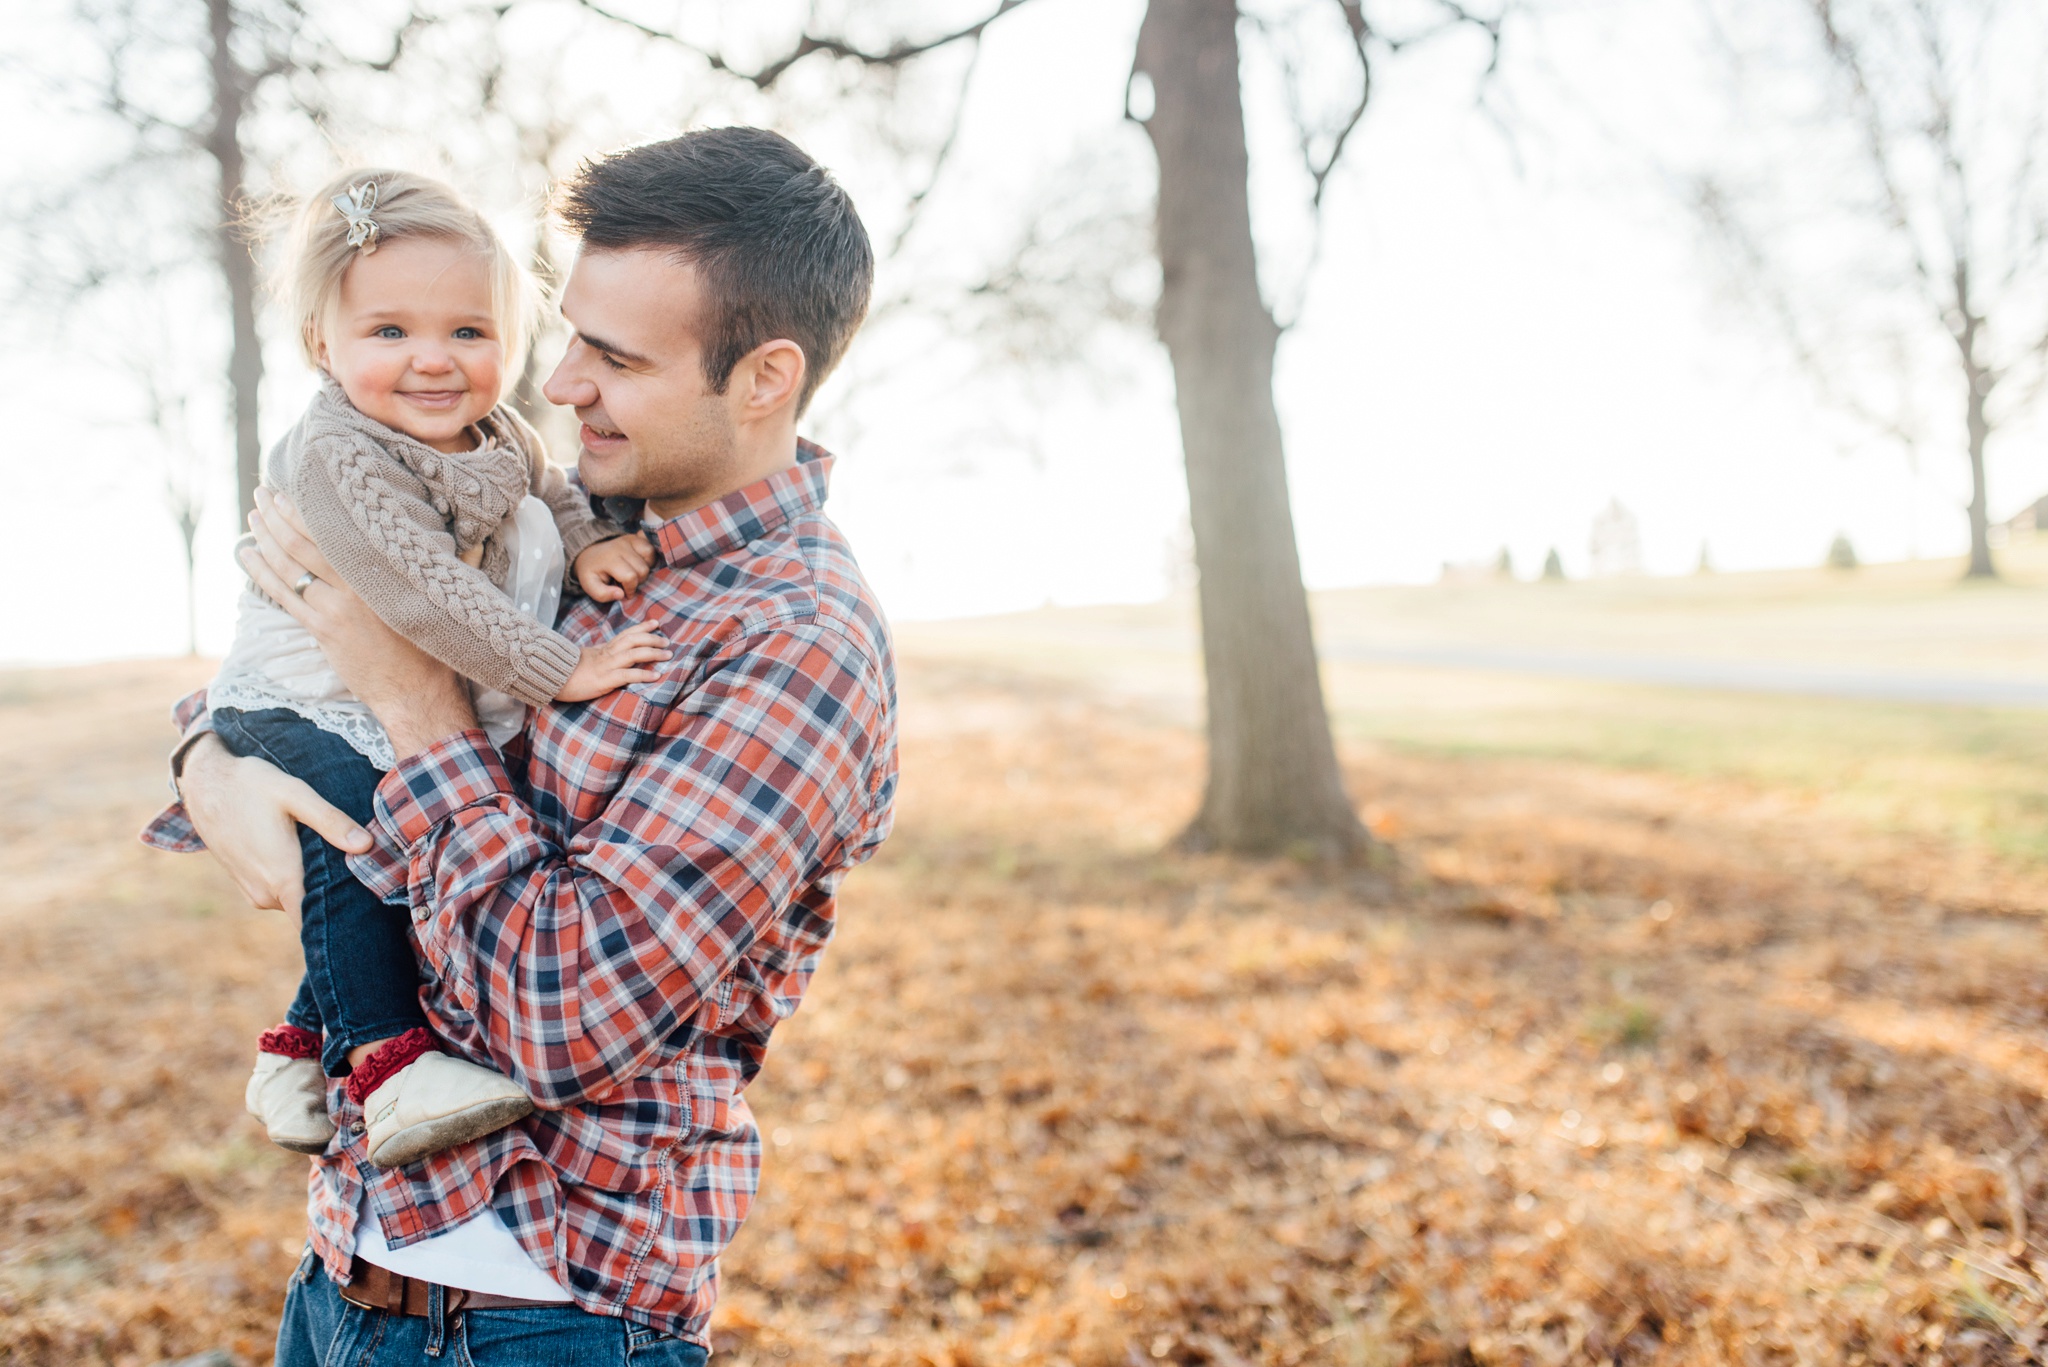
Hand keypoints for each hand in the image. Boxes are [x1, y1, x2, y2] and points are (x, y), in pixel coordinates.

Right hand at [178, 733, 371, 918]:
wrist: (203, 782)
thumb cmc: (250, 784)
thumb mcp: (294, 794)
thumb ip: (330, 821)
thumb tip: (366, 845)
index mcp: (282, 877)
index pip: (315, 920)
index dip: (343, 920)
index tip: (368, 913)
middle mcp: (266, 894)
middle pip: (311, 910)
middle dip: (335, 896)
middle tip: (365, 876)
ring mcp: (254, 892)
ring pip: (296, 901)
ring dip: (314, 886)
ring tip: (336, 861)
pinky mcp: (248, 885)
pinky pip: (281, 894)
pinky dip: (297, 882)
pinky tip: (308, 858)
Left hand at [242, 487, 477, 757]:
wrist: (418, 694)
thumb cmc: (437, 645)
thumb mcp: (447, 593)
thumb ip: (458, 558)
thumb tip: (471, 530)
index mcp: (381, 572)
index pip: (336, 528)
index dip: (310, 505)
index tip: (295, 484)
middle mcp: (353, 587)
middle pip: (303, 541)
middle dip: (278, 514)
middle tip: (264, 491)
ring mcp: (332, 610)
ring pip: (288, 565)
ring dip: (265, 537)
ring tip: (253, 514)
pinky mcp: (321, 630)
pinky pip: (282, 594)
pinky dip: (260, 571)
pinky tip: (247, 553)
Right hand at [556, 622, 672, 701]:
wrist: (549, 678)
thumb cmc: (565, 672)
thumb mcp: (585, 660)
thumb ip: (599, 656)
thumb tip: (610, 657)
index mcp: (603, 649)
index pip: (626, 633)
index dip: (642, 627)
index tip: (656, 623)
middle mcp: (607, 654)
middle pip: (633, 640)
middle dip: (652, 638)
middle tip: (667, 640)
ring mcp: (607, 666)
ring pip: (634, 654)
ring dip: (653, 653)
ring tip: (668, 654)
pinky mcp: (605, 680)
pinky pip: (628, 674)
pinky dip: (643, 674)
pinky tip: (656, 675)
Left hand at [574, 534, 654, 602]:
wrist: (588, 553)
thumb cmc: (592, 573)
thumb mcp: (590, 586)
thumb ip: (603, 595)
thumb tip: (621, 595)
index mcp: (609, 559)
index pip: (630, 577)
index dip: (630, 589)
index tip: (624, 593)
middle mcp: (621, 547)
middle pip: (643, 570)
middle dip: (638, 581)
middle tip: (627, 583)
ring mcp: (629, 540)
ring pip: (650, 558)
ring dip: (645, 570)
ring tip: (633, 573)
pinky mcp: (635, 538)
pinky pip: (651, 549)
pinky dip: (649, 558)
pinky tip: (639, 563)